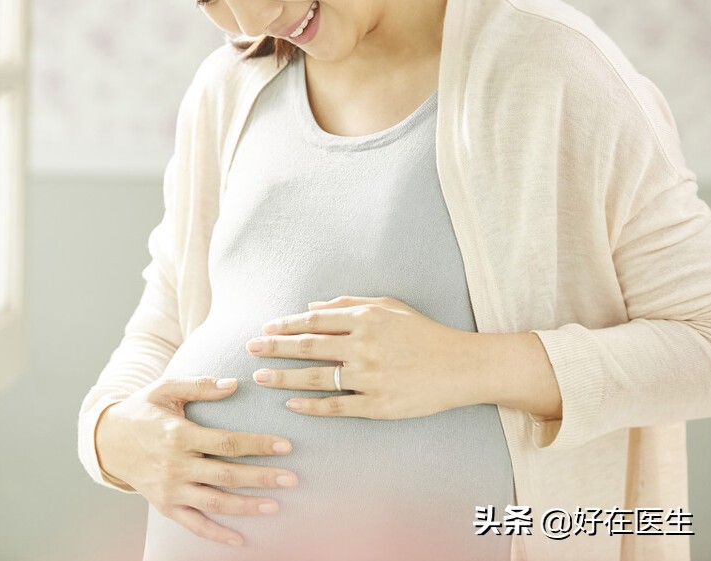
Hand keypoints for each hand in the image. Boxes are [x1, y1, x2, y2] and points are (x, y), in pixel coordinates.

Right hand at [95, 375, 298, 547]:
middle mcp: (175, 465)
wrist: (108, 441)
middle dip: (262, 478)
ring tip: (275, 505)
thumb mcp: (165, 389)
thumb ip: (199, 385)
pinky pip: (193, 525)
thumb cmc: (142, 411)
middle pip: (226, 475)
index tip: (285, 445)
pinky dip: (216, 535)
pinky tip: (240, 539)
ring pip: (214, 502)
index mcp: (178, 435)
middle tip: (292, 479)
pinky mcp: (165, 506)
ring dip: (246, 506)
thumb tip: (233, 384)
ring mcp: (170, 489)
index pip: (226, 442)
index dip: (257, 444)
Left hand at [246, 295, 478, 418]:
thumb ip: (348, 303)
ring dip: (283, 378)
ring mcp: (370, 376)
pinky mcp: (378, 404)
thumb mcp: (388, 306)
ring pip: (316, 378)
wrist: (461, 366)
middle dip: (273, 347)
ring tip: (261, 378)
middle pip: (307, 347)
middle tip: (250, 349)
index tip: (264, 328)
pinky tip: (291, 405)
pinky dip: (311, 406)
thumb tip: (310, 307)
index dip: (285, 325)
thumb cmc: (423, 333)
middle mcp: (363, 346)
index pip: (313, 321)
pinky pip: (337, 406)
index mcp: (364, 319)